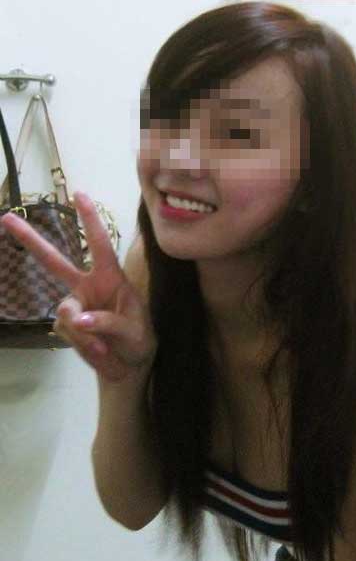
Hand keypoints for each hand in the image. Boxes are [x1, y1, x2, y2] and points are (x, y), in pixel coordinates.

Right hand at [1, 192, 157, 382]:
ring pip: (66, 313)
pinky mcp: (67, 326)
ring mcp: (75, 306)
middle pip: (55, 261)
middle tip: (6, 218)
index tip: (79, 194)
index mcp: (111, 278)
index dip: (90, 220)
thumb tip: (78, 319)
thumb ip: (107, 322)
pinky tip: (99, 352)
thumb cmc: (138, 340)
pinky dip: (83, 345)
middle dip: (31, 241)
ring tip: (104, 349)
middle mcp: (88, 287)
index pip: (100, 245)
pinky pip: (67, 332)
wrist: (130, 365)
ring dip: (85, 335)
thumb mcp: (133, 331)